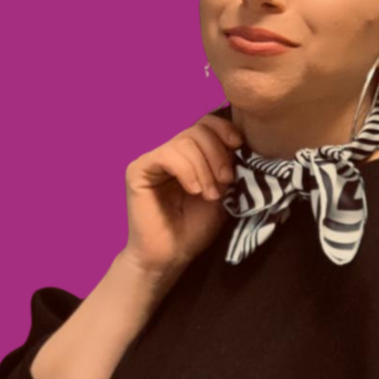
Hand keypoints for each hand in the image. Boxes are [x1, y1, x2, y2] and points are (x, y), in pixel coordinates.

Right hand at [122, 112, 242, 274]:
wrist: (173, 255)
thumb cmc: (196, 227)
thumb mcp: (222, 191)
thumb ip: (227, 164)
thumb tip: (239, 140)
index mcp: (191, 153)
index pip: (206, 123)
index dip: (224, 129)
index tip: (239, 146)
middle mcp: (171, 151)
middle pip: (198, 129)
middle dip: (218, 154)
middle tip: (226, 182)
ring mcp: (154, 159)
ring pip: (185, 142)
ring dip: (205, 169)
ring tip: (210, 195)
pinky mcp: (138, 169)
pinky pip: (167, 155)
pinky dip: (187, 171)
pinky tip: (194, 190)